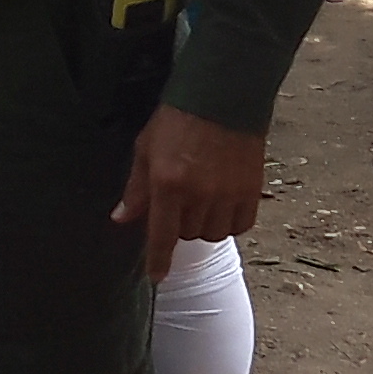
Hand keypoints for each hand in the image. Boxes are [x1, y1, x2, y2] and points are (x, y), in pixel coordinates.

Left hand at [112, 104, 264, 276]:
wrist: (223, 96)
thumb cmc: (179, 118)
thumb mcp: (146, 149)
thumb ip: (136, 188)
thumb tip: (121, 219)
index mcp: (168, 183)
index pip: (161, 236)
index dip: (158, 261)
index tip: (157, 277)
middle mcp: (199, 193)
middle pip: (188, 234)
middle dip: (181, 224)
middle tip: (181, 199)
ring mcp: (227, 193)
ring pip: (214, 233)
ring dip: (205, 223)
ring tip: (203, 198)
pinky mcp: (251, 190)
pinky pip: (240, 225)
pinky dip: (230, 220)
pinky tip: (224, 203)